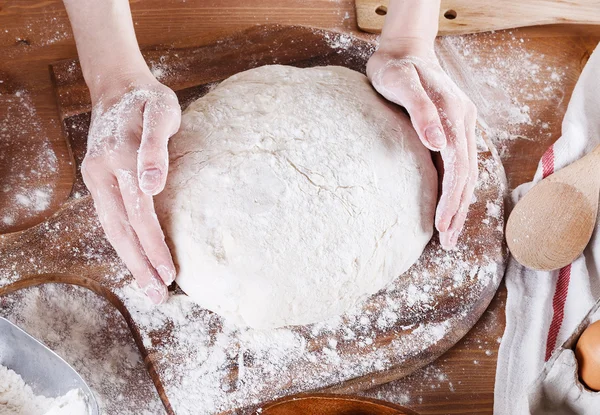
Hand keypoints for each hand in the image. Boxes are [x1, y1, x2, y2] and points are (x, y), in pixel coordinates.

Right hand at [82, 73, 180, 303]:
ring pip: (112, 228)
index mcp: (119, 158)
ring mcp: (96, 178)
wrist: (119, 87)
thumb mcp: (161, 111)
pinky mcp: (99, 181)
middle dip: (140, 266)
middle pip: (120, 229)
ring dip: (130, 261)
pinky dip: (124, 243)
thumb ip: (155, 147)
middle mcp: (102, 172)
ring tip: (149, 288)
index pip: (139, 213)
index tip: (170, 273)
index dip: (154, 245)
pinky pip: (111, 218)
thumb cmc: (148, 99)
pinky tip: (137, 260)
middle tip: (157, 297)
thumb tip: (151, 185)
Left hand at [367, 39, 477, 249]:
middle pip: (468, 176)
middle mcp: (463, 123)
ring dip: (459, 205)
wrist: (403, 51)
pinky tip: (448, 207)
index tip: (442, 225)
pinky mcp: (450, 131)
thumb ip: (420, 111)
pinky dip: (454, 191)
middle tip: (449, 242)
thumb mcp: (401, 83)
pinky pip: (457, 167)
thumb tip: (439, 144)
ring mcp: (459, 127)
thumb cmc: (396, 67)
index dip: (452, 198)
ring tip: (451, 235)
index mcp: (455, 114)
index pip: (459, 166)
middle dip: (459, 210)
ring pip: (466, 174)